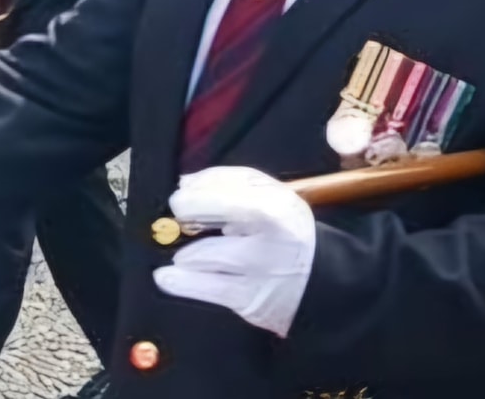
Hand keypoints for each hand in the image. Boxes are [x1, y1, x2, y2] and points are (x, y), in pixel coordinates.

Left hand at [152, 167, 314, 337]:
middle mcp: (269, 241)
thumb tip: (185, 183)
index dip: (196, 196)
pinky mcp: (249, 302)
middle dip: (187, 219)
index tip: (180, 199)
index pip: (228, 197)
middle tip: (179, 220)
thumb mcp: (271, 194)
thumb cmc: (284, 228)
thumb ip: (229, 182)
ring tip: (186, 251)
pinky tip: (166, 276)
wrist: (318, 279)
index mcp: (276, 208)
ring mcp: (258, 274)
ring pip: (202, 257)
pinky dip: (179, 281)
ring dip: (186, 252)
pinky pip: (203, 289)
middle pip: (214, 224)